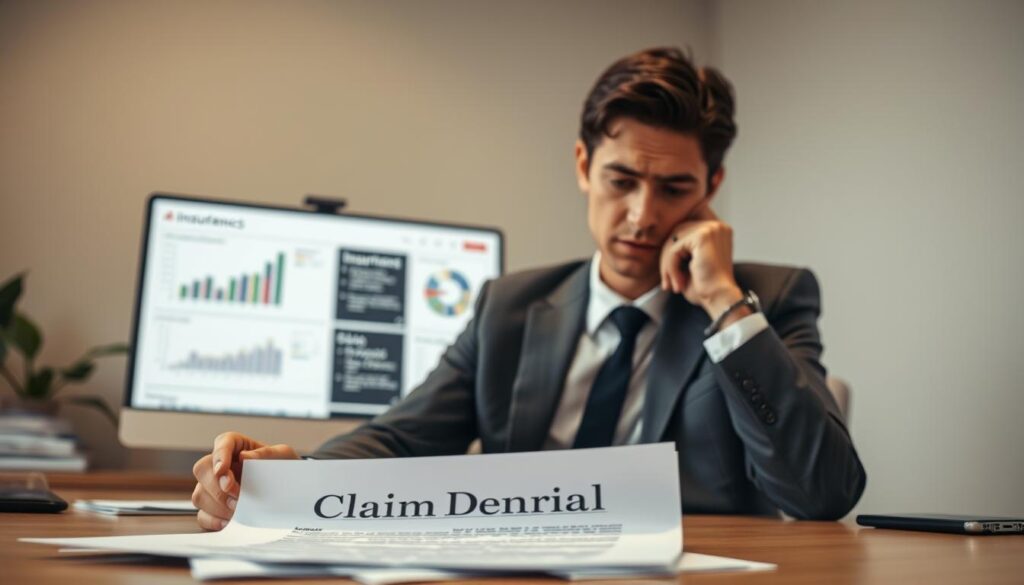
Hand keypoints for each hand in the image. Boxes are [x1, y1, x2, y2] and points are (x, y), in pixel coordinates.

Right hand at [191, 432, 299, 530]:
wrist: (290, 490)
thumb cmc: (283, 468)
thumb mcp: (284, 455)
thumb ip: (268, 453)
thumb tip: (244, 457)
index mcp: (237, 446)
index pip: (222, 443)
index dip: (219, 456)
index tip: (222, 470)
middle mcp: (220, 465)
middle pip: (202, 469)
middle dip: (217, 486)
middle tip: (238, 496)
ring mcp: (213, 487)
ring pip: (199, 494)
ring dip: (218, 505)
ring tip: (239, 511)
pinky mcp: (213, 508)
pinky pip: (202, 515)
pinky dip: (214, 520)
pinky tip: (230, 522)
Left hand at [659, 202, 746, 321]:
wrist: (720, 300)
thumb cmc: (705, 287)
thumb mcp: (689, 263)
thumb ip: (679, 249)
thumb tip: (659, 242)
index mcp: (716, 230)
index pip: (683, 232)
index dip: (672, 255)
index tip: (670, 279)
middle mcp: (716, 226)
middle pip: (676, 234)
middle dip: (667, 259)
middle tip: (668, 283)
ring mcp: (711, 229)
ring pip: (673, 241)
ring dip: (668, 265)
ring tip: (673, 285)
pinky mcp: (703, 237)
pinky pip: (674, 249)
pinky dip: (671, 268)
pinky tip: (679, 284)